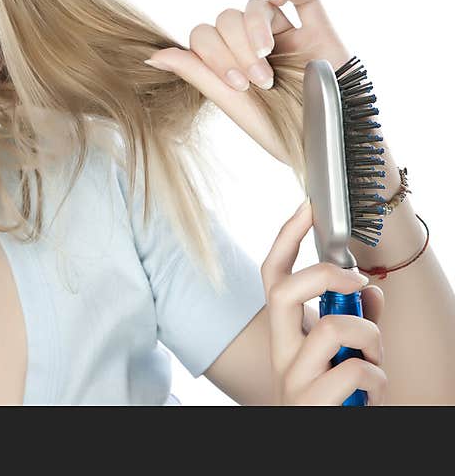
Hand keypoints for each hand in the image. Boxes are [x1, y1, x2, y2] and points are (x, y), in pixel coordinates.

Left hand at [144, 0, 351, 163]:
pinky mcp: (316, 25)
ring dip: (255, 30)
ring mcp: (284, 32)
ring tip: (268, 57)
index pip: (205, 36)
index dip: (215, 55)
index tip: (238, 85)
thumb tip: (151, 56)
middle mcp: (252, 42)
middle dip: (236, 50)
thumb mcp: (231, 102)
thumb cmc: (280, 127)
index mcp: (229, 60)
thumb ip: (194, 72)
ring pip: (256, 6)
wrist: (330, 139)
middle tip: (258, 80)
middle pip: (227, 20)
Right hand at [262, 199, 386, 404]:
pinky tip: (373, 389)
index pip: (273, 276)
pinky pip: (355, 370)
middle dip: (326, 275)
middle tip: (355, 283)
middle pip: (283, 291)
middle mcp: (281, 352)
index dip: (286, 239)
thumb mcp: (348, 353)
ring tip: (375, 357)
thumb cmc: (337, 401)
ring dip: (369, 336)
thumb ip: (358, 320)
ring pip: (330, 327)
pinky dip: (377, 375)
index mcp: (286, 335)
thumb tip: (371, 290)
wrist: (327, 443)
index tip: (306, 207)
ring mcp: (292, 378)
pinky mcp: (311, 404)